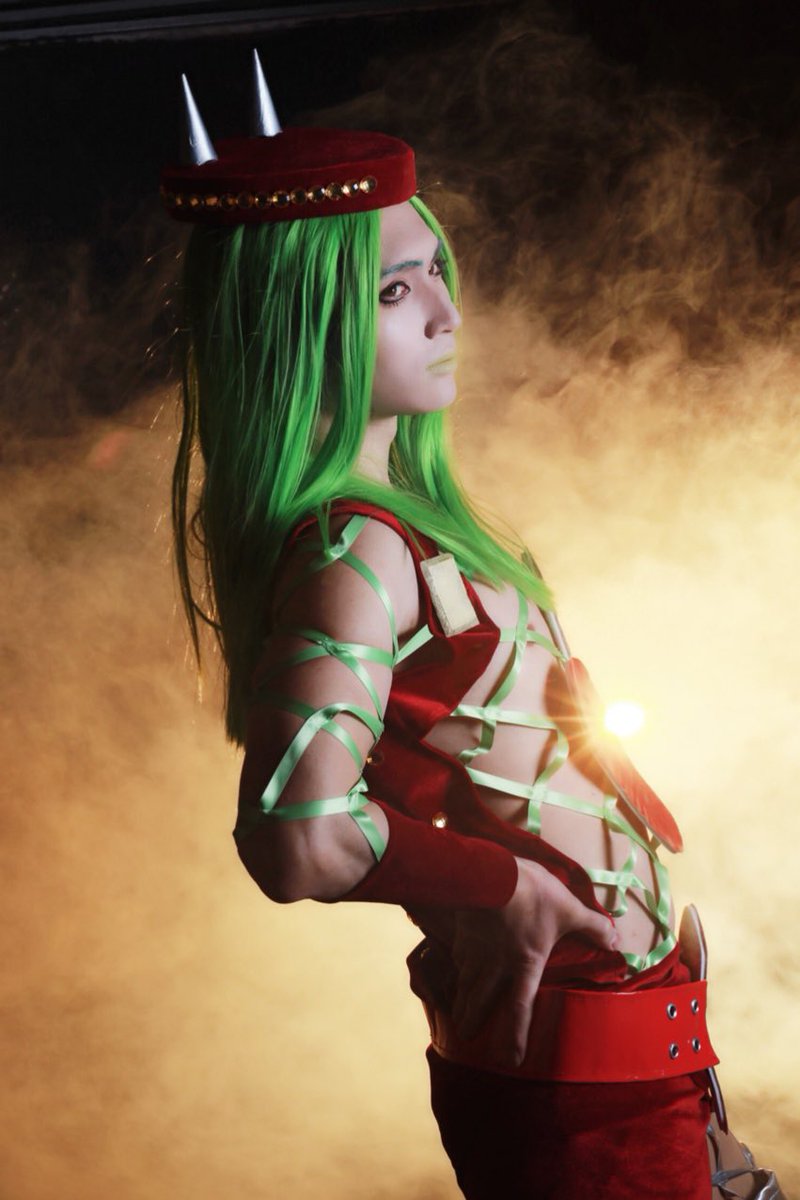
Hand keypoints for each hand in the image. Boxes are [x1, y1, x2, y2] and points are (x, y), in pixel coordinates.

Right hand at [450, 858, 619, 1068]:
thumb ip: (592, 926)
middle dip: (473, 1021)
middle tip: (465, 1035)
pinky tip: (454, 971)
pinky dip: (455, 970)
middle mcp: (497, 966)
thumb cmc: (534, 895)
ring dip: (460, 1002)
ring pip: (465, 983)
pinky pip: (456, 959)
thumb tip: (617, 941)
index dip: (517, 1035)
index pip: (520, 1008)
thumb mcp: (569, 909)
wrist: (490, 873)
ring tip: (455, 1016)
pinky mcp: (462, 934)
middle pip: (481, 1001)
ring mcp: (475, 951)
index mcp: (525, 964)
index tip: (511, 1059)